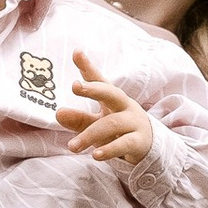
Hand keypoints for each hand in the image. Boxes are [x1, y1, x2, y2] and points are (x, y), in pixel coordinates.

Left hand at [60, 49, 154, 167]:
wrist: (150, 148)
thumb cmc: (119, 131)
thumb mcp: (98, 123)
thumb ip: (79, 119)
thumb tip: (58, 113)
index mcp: (113, 99)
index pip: (100, 80)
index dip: (88, 67)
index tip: (76, 53)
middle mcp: (125, 106)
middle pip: (111, 93)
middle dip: (94, 88)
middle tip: (75, 86)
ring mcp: (134, 123)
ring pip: (112, 124)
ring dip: (90, 135)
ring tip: (72, 146)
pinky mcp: (140, 142)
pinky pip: (125, 144)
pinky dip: (109, 149)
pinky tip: (95, 155)